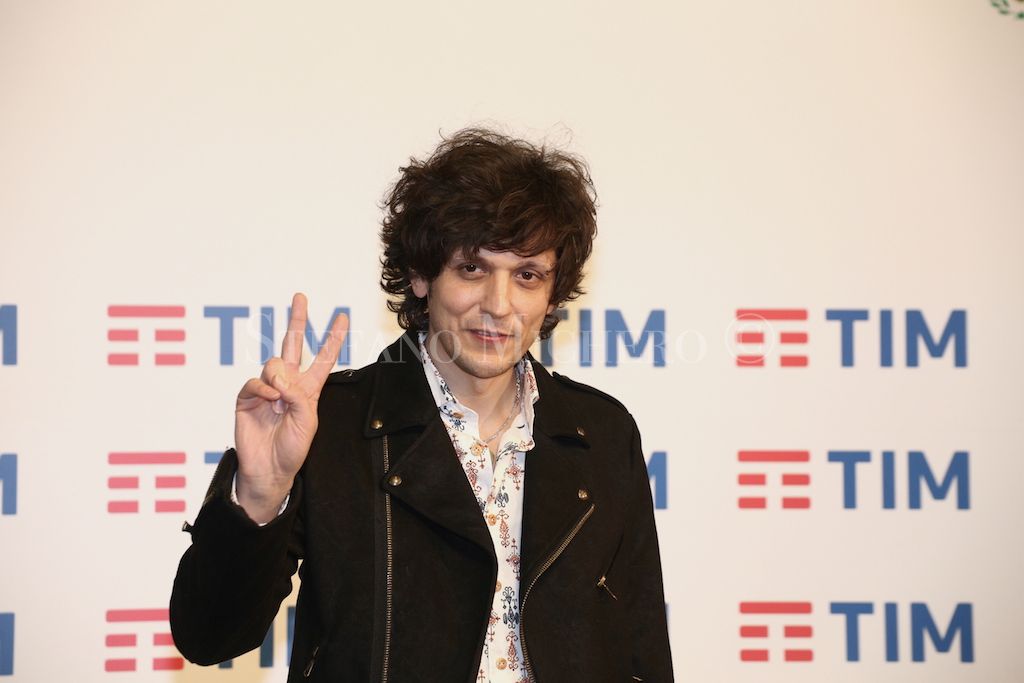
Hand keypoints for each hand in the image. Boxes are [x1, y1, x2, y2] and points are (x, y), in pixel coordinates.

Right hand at [233, 292, 347, 521]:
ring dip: (278, 377)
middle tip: (300, 296)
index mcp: (308, 389)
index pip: (322, 358)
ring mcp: (266, 389)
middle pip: (292, 345)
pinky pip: (255, 381)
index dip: (332, 338)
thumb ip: (299, 396)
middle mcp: (288, 384)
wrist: (269, 469)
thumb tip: (280, 377)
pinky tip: (269, 399)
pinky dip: (263, 388)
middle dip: (297, 320)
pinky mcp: (247, 398)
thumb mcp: (308, 421)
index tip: (342, 317)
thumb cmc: (293, 448)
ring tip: (280, 399)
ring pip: (272, 363)